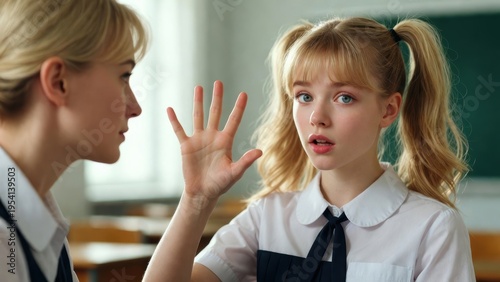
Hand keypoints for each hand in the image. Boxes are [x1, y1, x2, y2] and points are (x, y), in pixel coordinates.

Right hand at [167, 81, 261, 203]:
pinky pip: (179, 130)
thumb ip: (245, 161)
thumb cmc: (220, 184)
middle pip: (215, 113)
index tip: (244, 93)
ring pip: (198, 116)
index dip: (239, 107)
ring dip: (198, 102)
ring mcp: (199, 140)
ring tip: (199, 88)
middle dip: (217, 98)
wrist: (202, 193)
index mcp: (225, 142)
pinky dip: (174, 120)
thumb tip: (260, 151)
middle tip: (218, 82)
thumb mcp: (234, 173)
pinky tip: (170, 109)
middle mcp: (212, 137)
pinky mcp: (186, 146)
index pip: (233, 120)